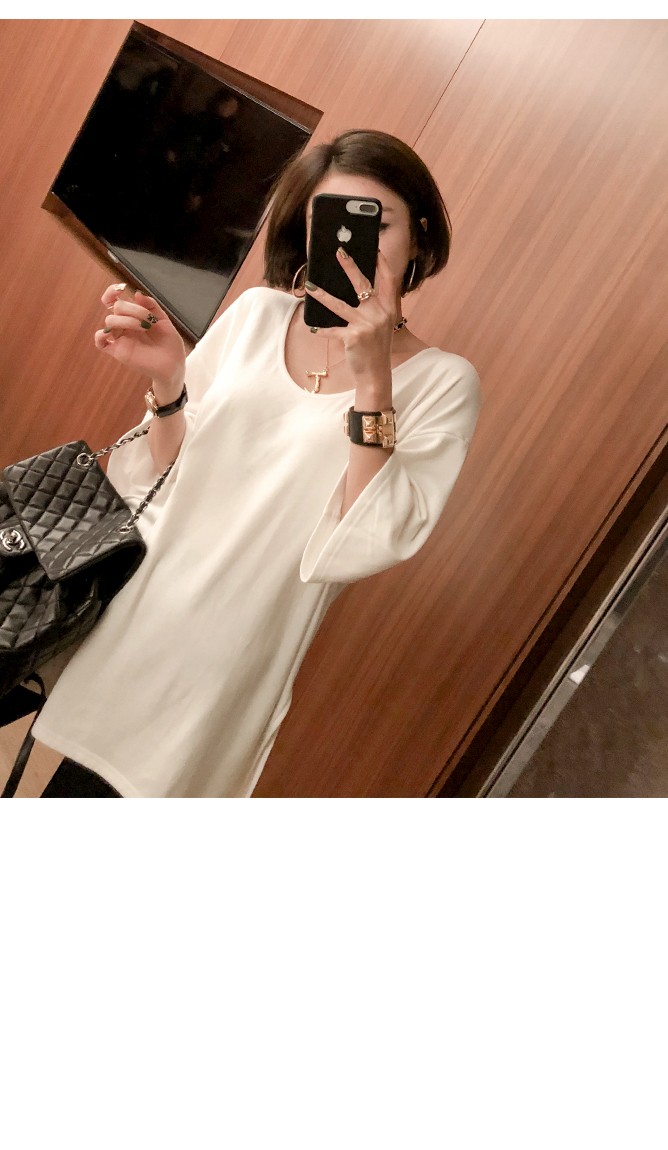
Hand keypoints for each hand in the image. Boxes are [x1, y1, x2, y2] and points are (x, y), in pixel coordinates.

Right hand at [94, 284, 185, 394]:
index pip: (115, 300)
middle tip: (149, 320)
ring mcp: (120, 338)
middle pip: (116, 307)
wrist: (174, 365)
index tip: (121, 288)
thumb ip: (151, 305)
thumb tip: (136, 293)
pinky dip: (100, 336)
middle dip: (133, 309)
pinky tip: (113, 334)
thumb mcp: (163, 320)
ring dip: (127, 320)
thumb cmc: (169, 344)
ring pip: (110, 321)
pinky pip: (100, 342)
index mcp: (134, 316)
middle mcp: (125, 325)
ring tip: (144, 327)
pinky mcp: (118, 351)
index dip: (112, 291)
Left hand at [305, 248, 399, 382]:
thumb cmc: (376, 348)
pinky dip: (321, 330)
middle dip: (350, 267)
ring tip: (310, 286)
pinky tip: (312, 328)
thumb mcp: (381, 325)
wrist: (376, 374)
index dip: (382, 263)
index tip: (374, 249)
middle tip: (339, 252)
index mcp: (389, 309)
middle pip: (363, 285)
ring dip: (322, 295)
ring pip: (339, 305)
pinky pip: (332, 330)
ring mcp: (367, 325)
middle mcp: (380, 314)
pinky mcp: (353, 337)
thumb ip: (373, 308)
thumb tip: (356, 290)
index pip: (388, 280)